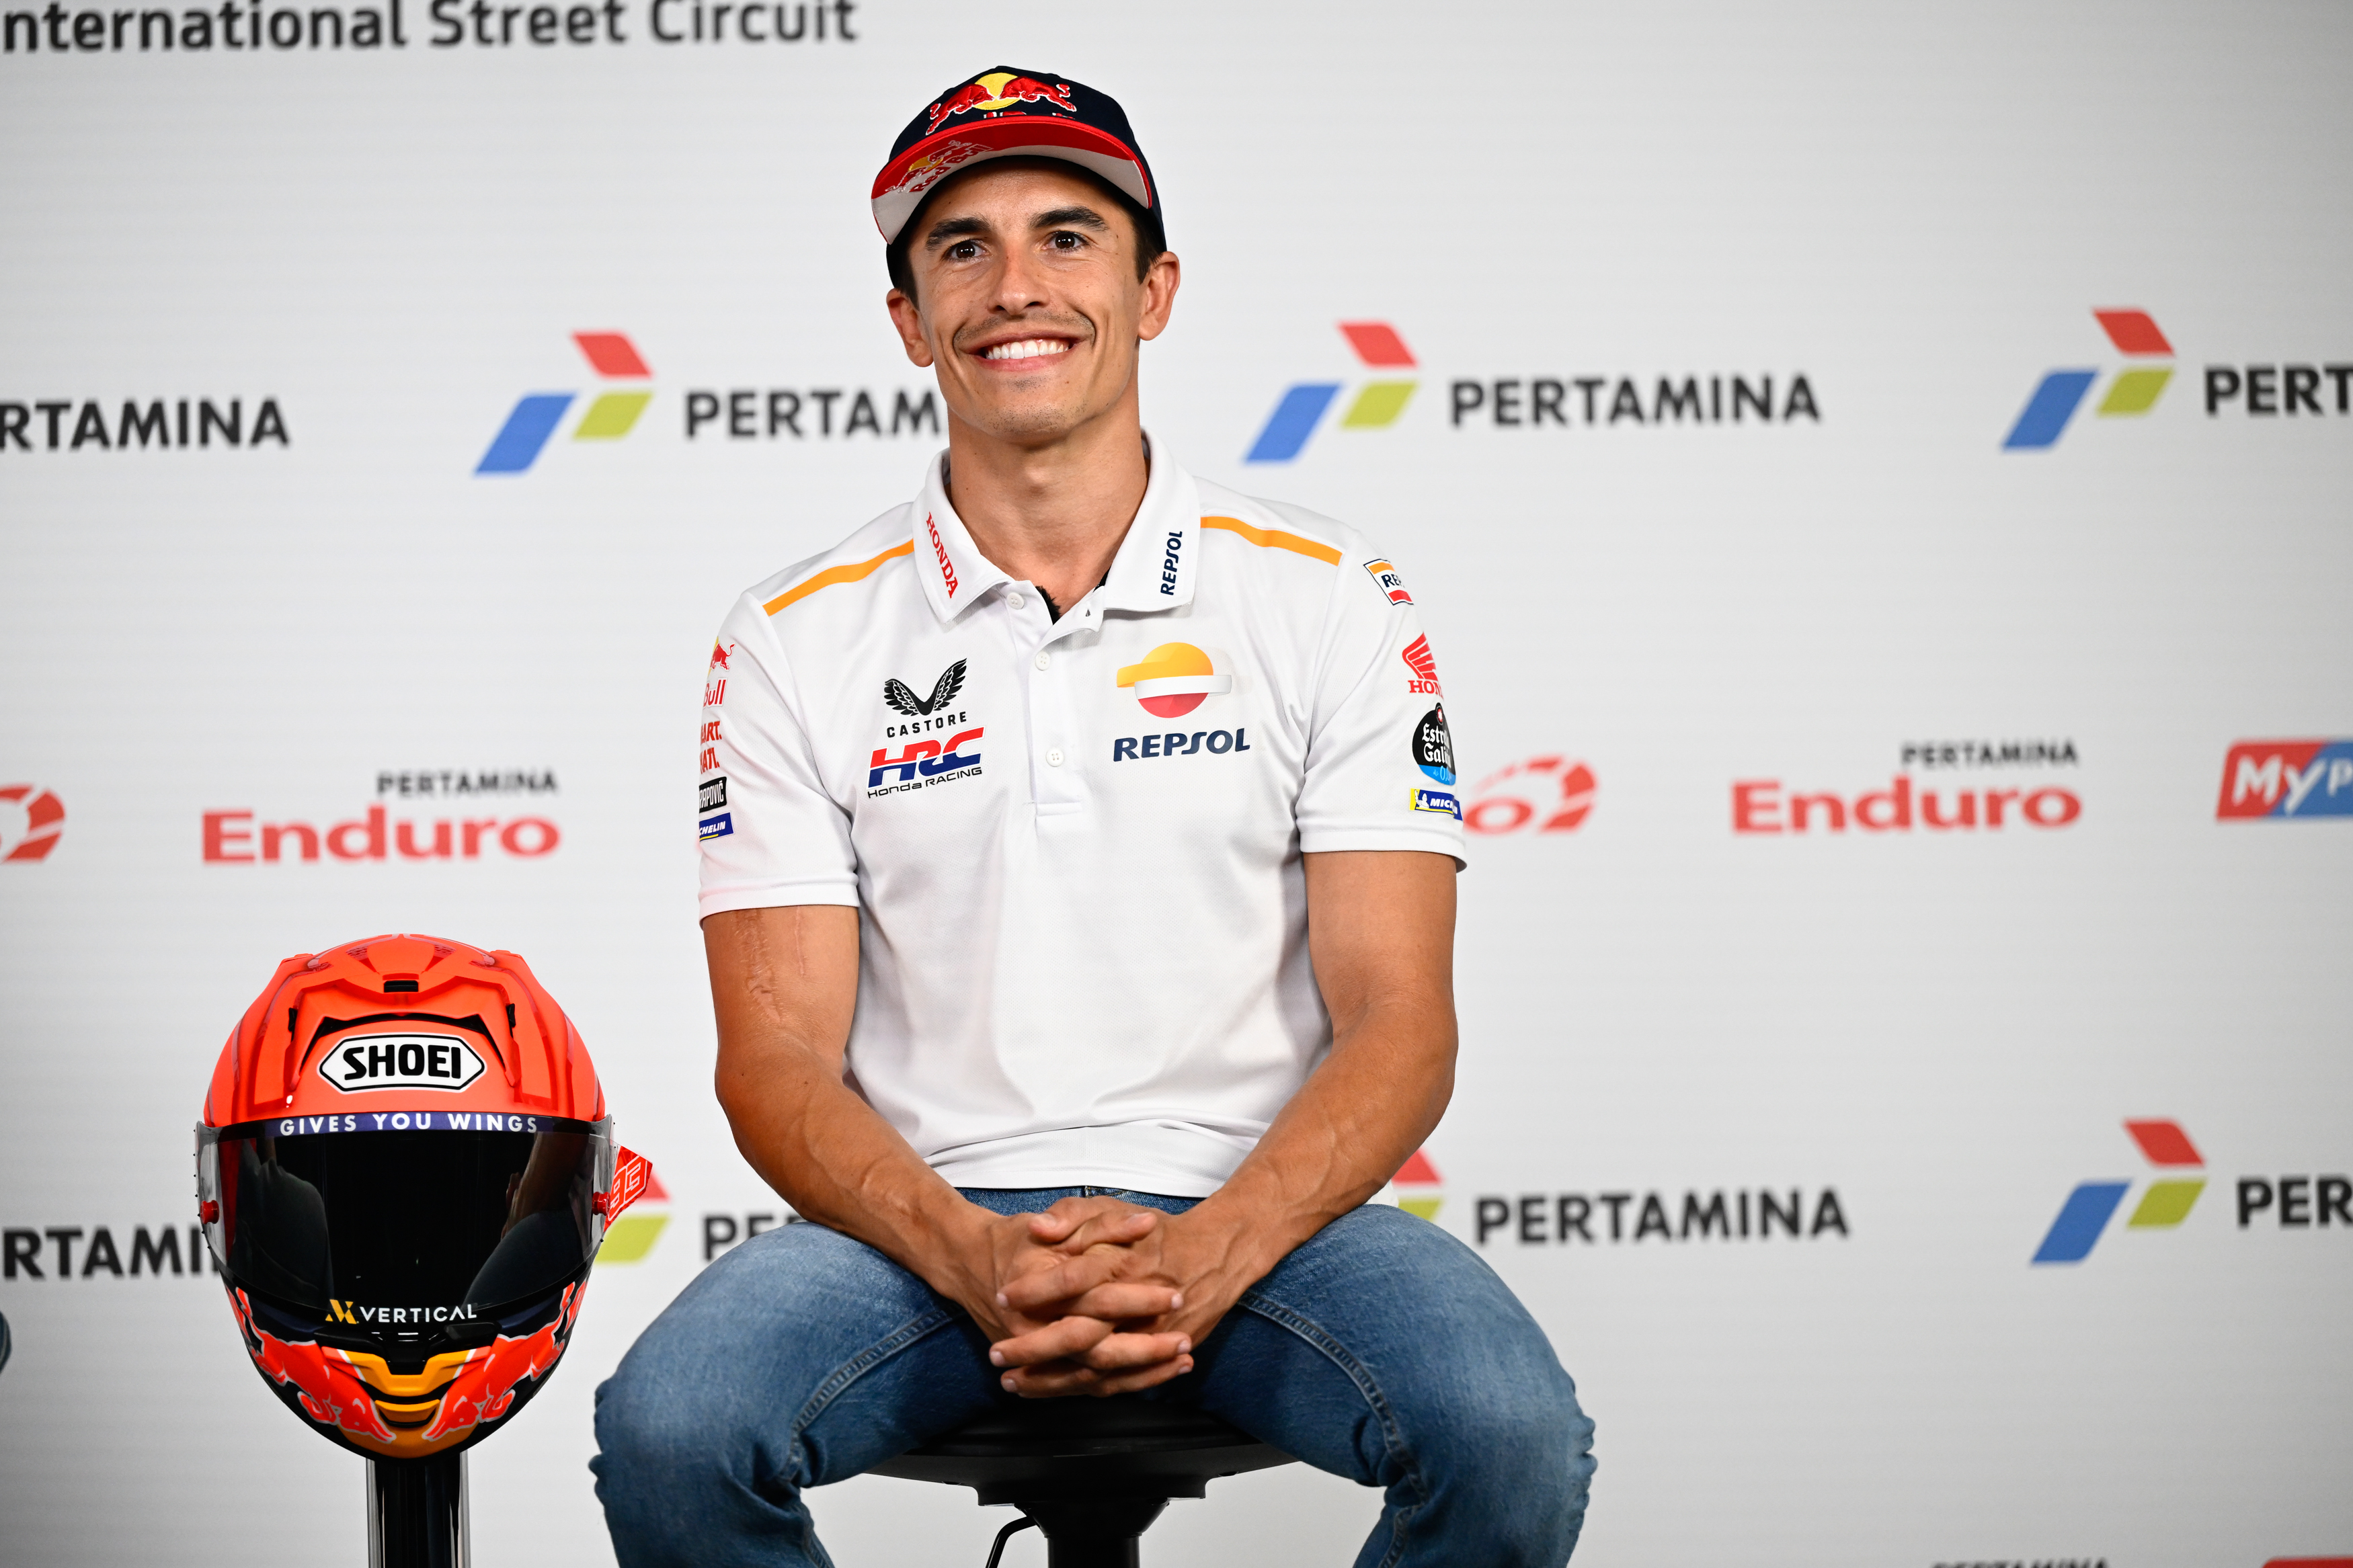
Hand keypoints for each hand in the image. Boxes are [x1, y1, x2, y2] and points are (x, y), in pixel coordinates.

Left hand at [990, 1204, 1263, 1396]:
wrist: (1215, 1254)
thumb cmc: (1158, 1233)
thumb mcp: (1112, 1209)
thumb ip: (1073, 1214)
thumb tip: (1039, 1228)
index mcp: (1120, 1263)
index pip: (1070, 1280)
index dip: (1033, 1291)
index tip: (1001, 1296)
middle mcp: (1134, 1304)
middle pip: (1079, 1336)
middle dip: (1034, 1350)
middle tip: (998, 1355)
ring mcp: (1149, 1334)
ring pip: (1095, 1367)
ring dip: (1052, 1380)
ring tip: (1015, 1383)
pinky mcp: (1158, 1354)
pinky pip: (1119, 1381)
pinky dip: (1084, 1389)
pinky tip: (1055, 1391)